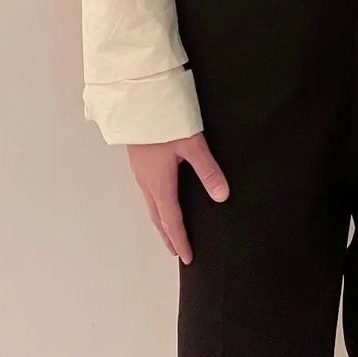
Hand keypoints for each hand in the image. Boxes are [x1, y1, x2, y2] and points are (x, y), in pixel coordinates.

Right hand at [127, 132, 228, 264]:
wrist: (136, 100)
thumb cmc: (162, 120)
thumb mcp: (192, 144)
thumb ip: (208, 170)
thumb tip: (222, 196)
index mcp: (160, 183)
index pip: (172, 220)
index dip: (180, 240)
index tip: (187, 257)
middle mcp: (146, 181)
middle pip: (158, 217)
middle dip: (168, 235)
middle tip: (177, 251)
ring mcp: (140, 171)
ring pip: (150, 204)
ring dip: (160, 220)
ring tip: (169, 230)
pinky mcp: (138, 159)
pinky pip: (146, 190)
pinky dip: (155, 204)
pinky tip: (160, 196)